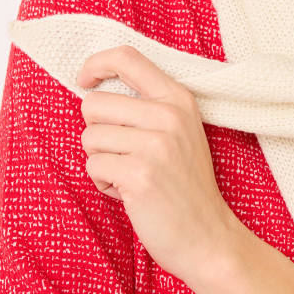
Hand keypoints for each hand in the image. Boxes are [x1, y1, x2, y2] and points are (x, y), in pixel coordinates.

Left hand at [77, 45, 236, 281]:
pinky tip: (128, 192)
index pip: (126, 58)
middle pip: (94, 103)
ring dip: (100, 160)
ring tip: (129, 174)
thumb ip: (149, 104)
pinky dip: (103, 183)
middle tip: (122, 152)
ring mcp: (156, 145)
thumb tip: (95, 88)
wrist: (208, 235)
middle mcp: (168, 115)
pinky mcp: (139, 174)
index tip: (85, 80)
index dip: (96, 64)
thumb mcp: (180, 130)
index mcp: (178, 98)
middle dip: (96, 131)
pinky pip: (93, 166)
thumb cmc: (185, 183)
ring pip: (89, 137)